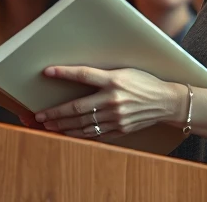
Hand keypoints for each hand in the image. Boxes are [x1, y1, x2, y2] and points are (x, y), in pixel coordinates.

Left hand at [31, 66, 185, 140]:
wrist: (167, 102)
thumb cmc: (144, 82)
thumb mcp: (125, 72)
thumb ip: (102, 76)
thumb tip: (78, 77)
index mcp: (114, 80)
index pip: (84, 75)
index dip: (64, 73)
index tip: (47, 72)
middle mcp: (114, 100)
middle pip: (77, 107)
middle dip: (56, 113)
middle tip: (40, 116)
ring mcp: (116, 117)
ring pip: (83, 124)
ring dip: (63, 126)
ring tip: (48, 126)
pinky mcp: (120, 129)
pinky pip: (94, 134)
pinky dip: (78, 134)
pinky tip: (67, 133)